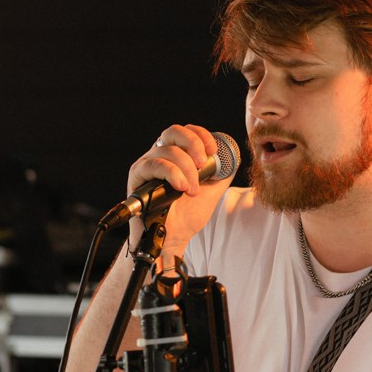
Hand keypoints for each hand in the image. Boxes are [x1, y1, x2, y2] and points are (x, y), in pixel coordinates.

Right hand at [128, 124, 235, 269]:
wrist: (173, 239)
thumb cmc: (187, 217)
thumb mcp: (211, 191)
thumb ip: (222, 174)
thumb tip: (233, 157)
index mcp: (175, 156)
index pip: (185, 131)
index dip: (200, 135)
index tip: (212, 150)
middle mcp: (159, 155)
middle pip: (174, 132)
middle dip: (193, 144)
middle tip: (203, 165)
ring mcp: (147, 165)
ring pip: (168, 150)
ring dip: (186, 169)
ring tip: (192, 191)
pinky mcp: (137, 176)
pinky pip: (155, 164)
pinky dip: (172, 173)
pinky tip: (181, 187)